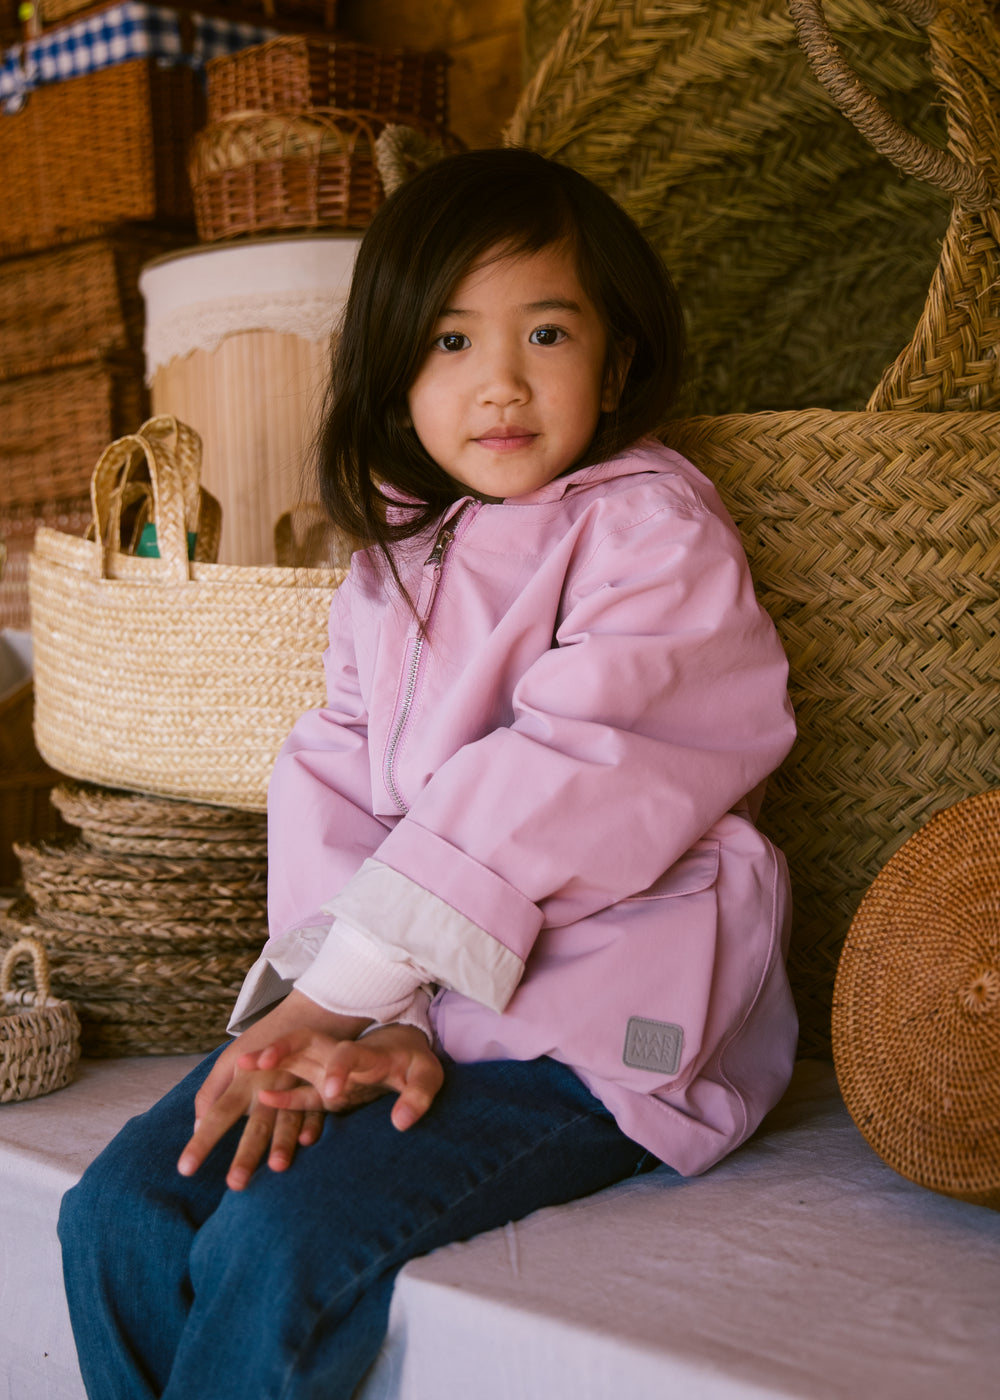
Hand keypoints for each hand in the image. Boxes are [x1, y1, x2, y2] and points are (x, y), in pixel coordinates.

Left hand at [177, 990, 371, 1190]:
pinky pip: (316, 1109)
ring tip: (277, 1168)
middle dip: (246, 1155)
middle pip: (255, 1124)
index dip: (202, 1142)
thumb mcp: (231, 1060)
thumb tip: (197, 1127)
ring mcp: (295, 1086)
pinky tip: (307, 1142)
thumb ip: (211, 1092)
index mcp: (243, 1079)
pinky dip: (313, 1124)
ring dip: (282, 1143)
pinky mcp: (318, 1088)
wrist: (308, 1013)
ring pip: (287, 1119)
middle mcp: (267, 1084)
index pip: (218, 1114)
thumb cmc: (263, 1042)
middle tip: (235, 1185)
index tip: (185, 1170)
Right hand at [252, 1022, 443, 1131]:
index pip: (348, 1054)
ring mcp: (327, 1068)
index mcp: (366, 1052)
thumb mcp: (427, 1077)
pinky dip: (280, 1094)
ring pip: (292, 1059)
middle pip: (306, 1044)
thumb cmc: (416, 1064)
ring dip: (268, 1061)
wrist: (406, 1049)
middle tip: (255, 1061)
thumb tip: (402, 1122)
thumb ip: (418, 1097)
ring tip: (240, 1066)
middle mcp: (340, 1055)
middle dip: (281, 1049)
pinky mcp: (322, 1085)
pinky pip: (296, 1088)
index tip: (333, 1093)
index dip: (339, 1070)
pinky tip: (259, 1099)